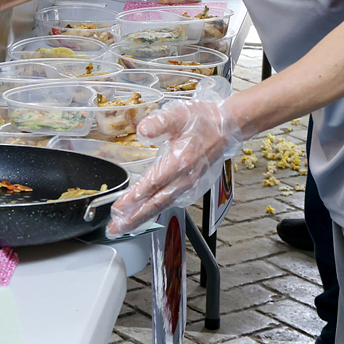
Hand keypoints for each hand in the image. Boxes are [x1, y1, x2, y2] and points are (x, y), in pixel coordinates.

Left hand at [107, 97, 248, 236]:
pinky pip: (171, 202)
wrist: (227, 127)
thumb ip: (159, 123)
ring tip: (125, 226)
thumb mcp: (179, 115)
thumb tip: (143, 130)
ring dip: (143, 218)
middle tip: (116, 228)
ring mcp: (189, 184)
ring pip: (163, 206)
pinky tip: (145, 215)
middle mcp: (185, 177)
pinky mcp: (191, 186)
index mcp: (181, 161)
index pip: (153, 183)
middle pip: (156, 203)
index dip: (135, 197)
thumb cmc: (203, 120)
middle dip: (134, 217)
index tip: (119, 207)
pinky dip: (156, 212)